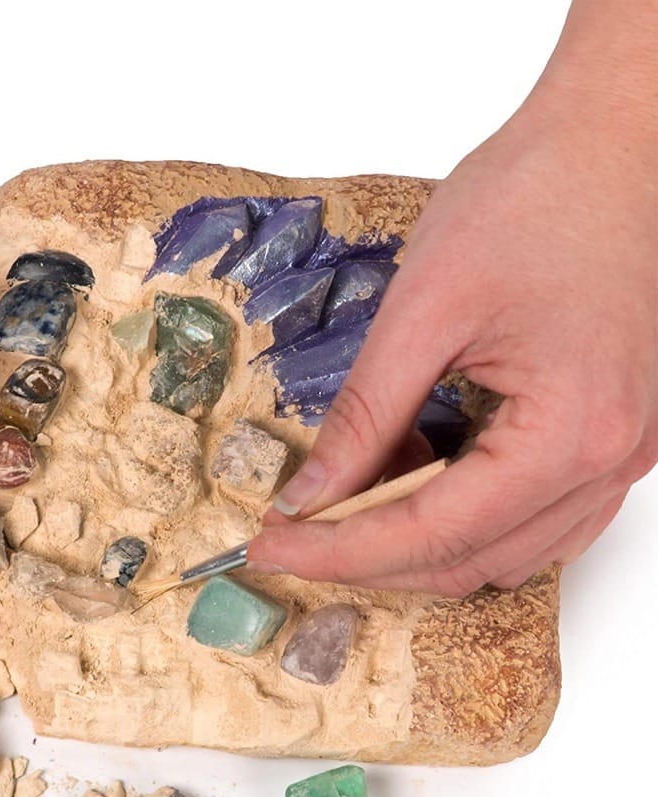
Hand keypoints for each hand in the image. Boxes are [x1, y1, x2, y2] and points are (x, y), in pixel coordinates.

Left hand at [249, 0, 656, 595]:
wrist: (612, 144)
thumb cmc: (532, 199)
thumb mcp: (423, 309)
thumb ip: (364, 416)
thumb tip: (309, 495)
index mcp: (572, 433)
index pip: (434, 534)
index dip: (339, 551)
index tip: (269, 547)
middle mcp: (608, 461)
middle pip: (468, 560)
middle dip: (368, 556)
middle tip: (291, 533)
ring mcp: (620, 457)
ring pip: (499, 553)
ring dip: (414, 543)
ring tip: (342, 505)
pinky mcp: (610, 438)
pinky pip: (531, 519)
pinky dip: (461, 516)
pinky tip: (412, 475)